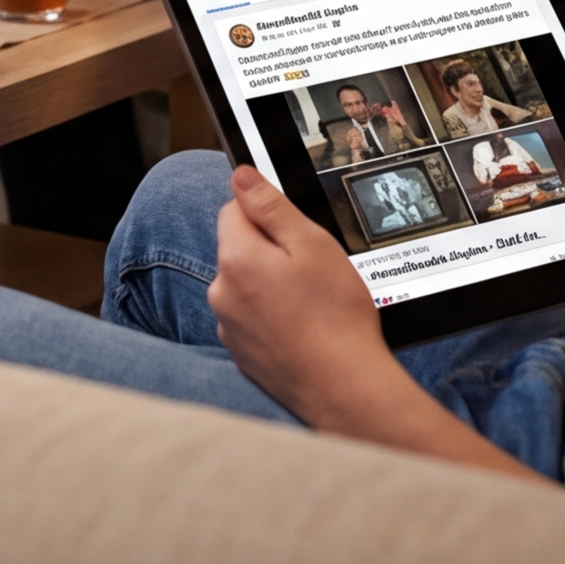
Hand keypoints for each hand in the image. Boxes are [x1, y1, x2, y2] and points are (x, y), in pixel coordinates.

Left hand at [208, 166, 399, 425]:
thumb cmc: (335, 316)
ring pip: (244, 285)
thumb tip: (241, 176)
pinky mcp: (239, 353)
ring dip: (268, 285)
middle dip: (268, 250)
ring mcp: (228, 326)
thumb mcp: (313, 245)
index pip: (233, 209)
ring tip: (310, 304)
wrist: (343, 387)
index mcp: (236, 258)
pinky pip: (250, 318)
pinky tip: (301, 328)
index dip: (266, 212)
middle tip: (311, 269)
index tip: (295, 230)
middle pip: (238, 248)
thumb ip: (271, 206)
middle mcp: (221, 292)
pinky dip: (270, 317)